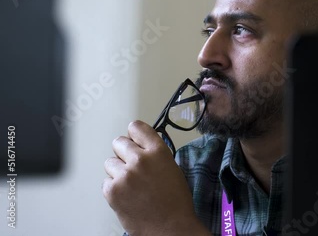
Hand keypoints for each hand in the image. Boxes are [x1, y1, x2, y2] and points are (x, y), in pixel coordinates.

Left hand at [102, 120, 209, 235]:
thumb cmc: (175, 202)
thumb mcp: (172, 168)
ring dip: (118, 172)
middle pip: (119, 142)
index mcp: (158, 151)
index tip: (134, 140)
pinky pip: (106, 182)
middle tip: (132, 167)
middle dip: (124, 153)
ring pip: (109, 163)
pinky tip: (128, 196)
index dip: (134, 135)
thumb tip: (139, 146)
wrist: (171, 228)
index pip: (136, 127)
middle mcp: (140, 159)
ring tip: (132, 186)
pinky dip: (114, 189)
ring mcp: (125, 175)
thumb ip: (155, 154)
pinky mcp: (113, 191)